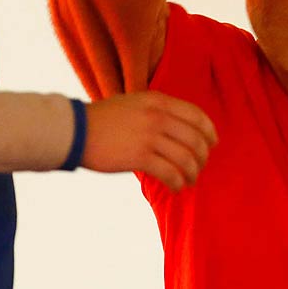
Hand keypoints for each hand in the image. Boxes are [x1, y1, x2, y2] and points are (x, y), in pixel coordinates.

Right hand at [82, 91, 217, 188]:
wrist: (76, 130)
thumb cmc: (104, 119)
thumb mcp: (135, 102)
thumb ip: (159, 110)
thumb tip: (183, 128)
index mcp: (158, 101)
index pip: (197, 116)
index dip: (209, 132)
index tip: (212, 144)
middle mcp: (158, 116)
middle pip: (196, 140)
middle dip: (202, 157)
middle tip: (199, 167)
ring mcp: (149, 136)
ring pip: (186, 158)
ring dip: (192, 173)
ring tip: (189, 180)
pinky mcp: (139, 157)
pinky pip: (170, 173)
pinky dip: (178, 183)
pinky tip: (176, 187)